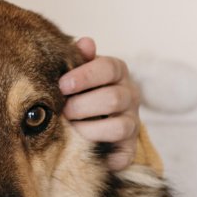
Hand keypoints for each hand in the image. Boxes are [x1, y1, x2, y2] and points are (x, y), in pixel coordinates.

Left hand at [61, 37, 140, 171]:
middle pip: (112, 99)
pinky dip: (101, 153)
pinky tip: (83, 149)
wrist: (95, 122)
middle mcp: (131, 96)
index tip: (62, 86)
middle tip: (63, 111)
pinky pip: (121, 154)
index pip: (108, 68)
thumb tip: (85, 42)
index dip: (84, 76)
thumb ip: (80, 58)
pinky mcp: (130, 149)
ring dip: (88, 129)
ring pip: (118, 127)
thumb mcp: (79, 72)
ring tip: (71, 129)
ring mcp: (133, 123)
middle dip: (81, 106)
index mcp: (119, 73)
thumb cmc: (82, 91)